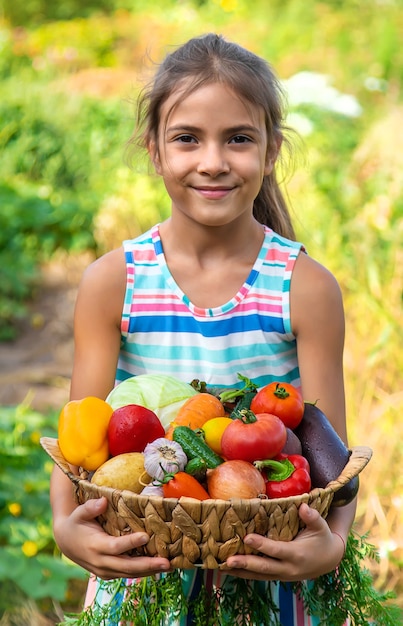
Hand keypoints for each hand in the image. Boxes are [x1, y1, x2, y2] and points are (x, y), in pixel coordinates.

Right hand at [55, 497, 170, 578]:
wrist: (66, 542)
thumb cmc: (76, 523)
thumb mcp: (79, 513)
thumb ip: (90, 507)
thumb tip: (103, 501)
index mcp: (94, 546)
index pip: (115, 547)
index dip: (130, 543)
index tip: (145, 536)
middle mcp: (100, 562)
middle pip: (127, 566)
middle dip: (148, 565)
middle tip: (167, 562)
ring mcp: (105, 571)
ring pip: (130, 573)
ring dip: (150, 571)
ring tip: (170, 566)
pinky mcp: (109, 574)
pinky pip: (128, 574)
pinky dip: (143, 572)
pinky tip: (158, 567)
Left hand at [224, 503, 344, 580]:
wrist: (329, 559)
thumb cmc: (322, 538)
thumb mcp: (321, 527)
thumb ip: (312, 518)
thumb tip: (303, 506)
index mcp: (297, 554)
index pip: (276, 550)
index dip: (262, 544)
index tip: (247, 537)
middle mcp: (288, 568)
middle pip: (264, 567)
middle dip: (246, 564)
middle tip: (229, 560)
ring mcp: (283, 574)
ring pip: (259, 575)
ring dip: (241, 572)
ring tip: (222, 567)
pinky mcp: (278, 576)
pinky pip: (260, 576)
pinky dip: (245, 574)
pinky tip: (231, 570)